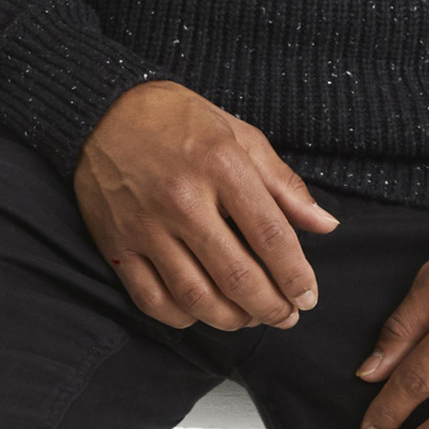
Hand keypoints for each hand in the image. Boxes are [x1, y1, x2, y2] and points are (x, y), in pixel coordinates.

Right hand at [73, 81, 340, 333]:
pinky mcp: (116, 243)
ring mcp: (145, 224)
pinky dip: (183, 318)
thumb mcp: (238, 134)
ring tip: (249, 317)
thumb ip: (282, 183)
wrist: (103, 109)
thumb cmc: (177, 119)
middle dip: (271, 307)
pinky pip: (152, 300)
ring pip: (196, 297)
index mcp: (220, 164)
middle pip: (237, 275)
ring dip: (232, 319)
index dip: (295, 275)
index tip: (308, 296)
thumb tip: (325, 224)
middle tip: (286, 316)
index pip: (270, 235)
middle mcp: (183, 197)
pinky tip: (202, 313)